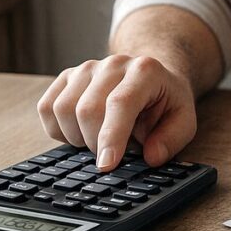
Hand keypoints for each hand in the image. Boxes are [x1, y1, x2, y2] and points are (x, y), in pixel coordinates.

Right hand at [37, 55, 197, 170]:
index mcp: (145, 71)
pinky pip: (46, 108)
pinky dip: (59, 130)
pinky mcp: (66, 77)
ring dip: (77, 138)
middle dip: (96, 144)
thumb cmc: (165, 102)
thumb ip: (172, 139)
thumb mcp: (184, 121)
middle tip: (112, 155)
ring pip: (62, 109)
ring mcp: (86, 68)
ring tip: (99, 141)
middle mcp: (112, 64)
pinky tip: (80, 133)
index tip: (106, 165)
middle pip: (87, 110)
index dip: (111, 137)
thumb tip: (151, 157)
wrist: (151, 77)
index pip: (120, 103)